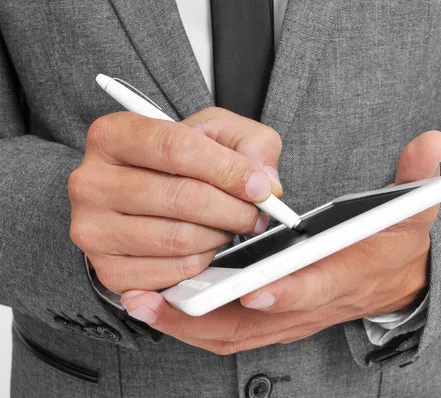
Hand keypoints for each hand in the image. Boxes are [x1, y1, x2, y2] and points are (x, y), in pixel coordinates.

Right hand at [68, 107, 281, 293]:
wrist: (140, 197)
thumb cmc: (179, 163)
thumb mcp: (215, 134)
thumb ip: (248, 143)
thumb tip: (265, 182)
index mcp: (112, 136)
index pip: (176, 148)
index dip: (228, 169)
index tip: (259, 186)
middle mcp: (91, 182)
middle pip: (181, 197)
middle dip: (233, 208)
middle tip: (256, 213)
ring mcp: (93, 230)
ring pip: (179, 238)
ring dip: (220, 235)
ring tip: (228, 225)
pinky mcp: (108, 271)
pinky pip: (174, 272)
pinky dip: (202, 261)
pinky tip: (205, 245)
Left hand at [119, 131, 440, 354]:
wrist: (397, 284)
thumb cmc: (396, 245)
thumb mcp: (416, 210)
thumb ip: (419, 178)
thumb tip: (432, 144)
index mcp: (348, 274)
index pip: (320, 286)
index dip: (290, 289)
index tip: (253, 286)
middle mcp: (315, 304)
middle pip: (261, 321)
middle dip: (212, 314)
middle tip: (162, 298)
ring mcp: (292, 317)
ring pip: (237, 333)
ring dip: (190, 322)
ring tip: (145, 302)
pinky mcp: (275, 321)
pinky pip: (229, 333)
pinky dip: (195, 325)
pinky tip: (161, 306)